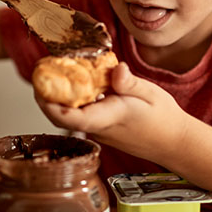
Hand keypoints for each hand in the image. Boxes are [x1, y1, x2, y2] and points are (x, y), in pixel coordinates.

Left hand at [36, 62, 189, 162]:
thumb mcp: (150, 94)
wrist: (173, 142)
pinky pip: (80, 113)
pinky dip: (74, 97)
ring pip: (69, 114)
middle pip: (61, 116)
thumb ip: (130, 83)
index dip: (50, 105)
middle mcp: (98, 127)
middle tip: (41, 70)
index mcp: (108, 118)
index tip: (39, 87)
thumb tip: (117, 69)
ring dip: (59, 95)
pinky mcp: (100, 127)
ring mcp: (98, 129)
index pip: (71, 118)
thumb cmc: (162, 118)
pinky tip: (77, 79)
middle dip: (46, 96)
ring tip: (55, 69)